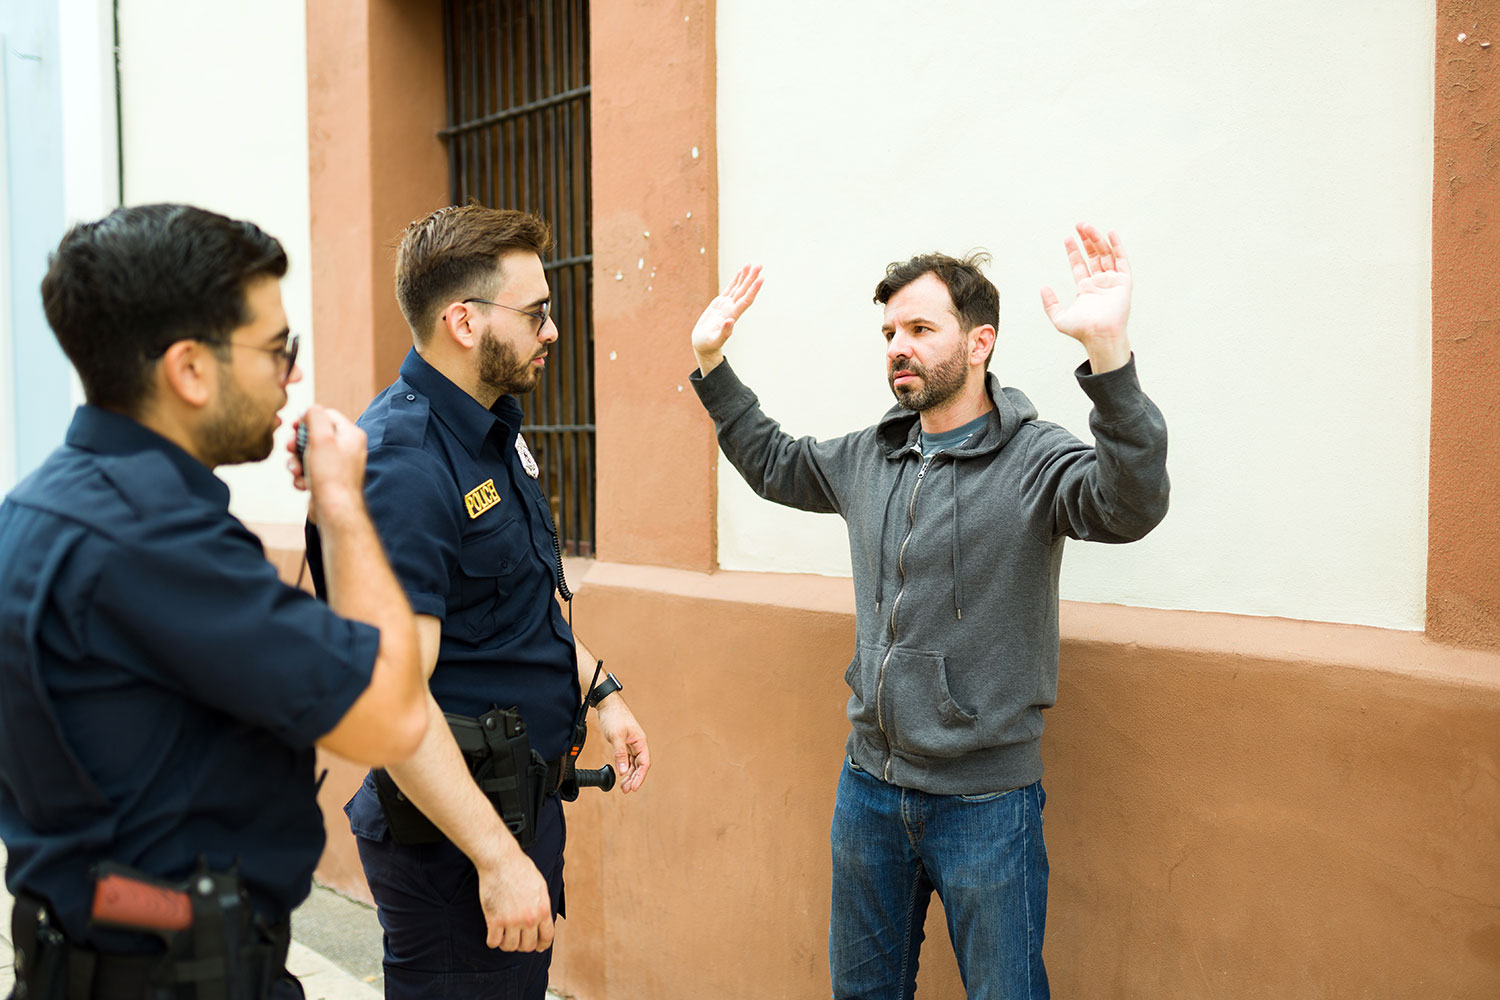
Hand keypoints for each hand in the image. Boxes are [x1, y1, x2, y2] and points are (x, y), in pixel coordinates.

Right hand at [288, 405, 367, 522]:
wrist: (335, 511)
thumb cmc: (331, 475)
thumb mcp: (321, 438)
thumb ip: (315, 417)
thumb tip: (310, 409)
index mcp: (351, 435)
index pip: (327, 415)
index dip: (307, 419)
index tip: (294, 426)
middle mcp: (347, 449)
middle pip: (315, 435)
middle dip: (298, 443)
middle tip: (289, 448)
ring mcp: (338, 466)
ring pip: (308, 455)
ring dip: (296, 462)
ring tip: (296, 471)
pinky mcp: (328, 481)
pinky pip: (309, 471)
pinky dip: (301, 477)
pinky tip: (303, 485)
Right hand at [476, 848, 554, 951]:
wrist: (501, 861)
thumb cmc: (520, 869)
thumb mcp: (540, 886)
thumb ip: (542, 905)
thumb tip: (543, 920)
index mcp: (543, 910)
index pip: (547, 937)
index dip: (542, 944)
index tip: (538, 946)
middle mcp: (529, 918)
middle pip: (528, 946)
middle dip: (523, 945)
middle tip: (517, 939)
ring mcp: (512, 921)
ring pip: (510, 947)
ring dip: (507, 944)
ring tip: (504, 936)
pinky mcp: (495, 920)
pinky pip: (493, 942)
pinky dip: (493, 941)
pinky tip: (493, 934)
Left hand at [596, 697, 650, 792]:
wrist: (607, 703)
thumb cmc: (614, 716)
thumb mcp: (616, 737)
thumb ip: (620, 754)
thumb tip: (623, 771)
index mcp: (640, 741)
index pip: (644, 764)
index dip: (640, 777)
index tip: (634, 788)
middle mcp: (638, 743)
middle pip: (640, 765)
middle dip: (634, 779)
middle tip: (626, 790)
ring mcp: (631, 743)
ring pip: (633, 763)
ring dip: (629, 774)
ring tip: (623, 786)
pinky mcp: (624, 742)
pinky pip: (627, 758)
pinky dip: (625, 766)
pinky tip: (621, 773)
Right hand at [692, 264, 762, 374]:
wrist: (703, 345)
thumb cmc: (707, 345)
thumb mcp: (714, 340)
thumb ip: (724, 332)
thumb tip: (730, 321)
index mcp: (731, 316)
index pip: (745, 300)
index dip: (753, 290)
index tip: (761, 279)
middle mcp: (731, 309)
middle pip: (744, 291)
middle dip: (751, 278)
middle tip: (759, 265)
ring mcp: (726, 306)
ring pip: (738, 288)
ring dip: (745, 277)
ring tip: (751, 265)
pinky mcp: (720, 304)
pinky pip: (729, 289)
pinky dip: (735, 280)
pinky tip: (740, 273)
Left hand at [1039, 224, 1132, 373]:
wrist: (1100, 335)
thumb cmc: (1082, 331)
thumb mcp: (1059, 317)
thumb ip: (1050, 303)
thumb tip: (1043, 287)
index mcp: (1086, 290)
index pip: (1080, 265)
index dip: (1074, 251)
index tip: (1068, 238)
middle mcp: (1100, 284)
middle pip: (1093, 256)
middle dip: (1086, 240)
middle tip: (1079, 225)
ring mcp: (1112, 282)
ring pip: (1105, 255)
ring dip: (1097, 240)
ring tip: (1087, 226)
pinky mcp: (1124, 282)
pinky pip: (1122, 260)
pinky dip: (1117, 246)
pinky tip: (1110, 233)